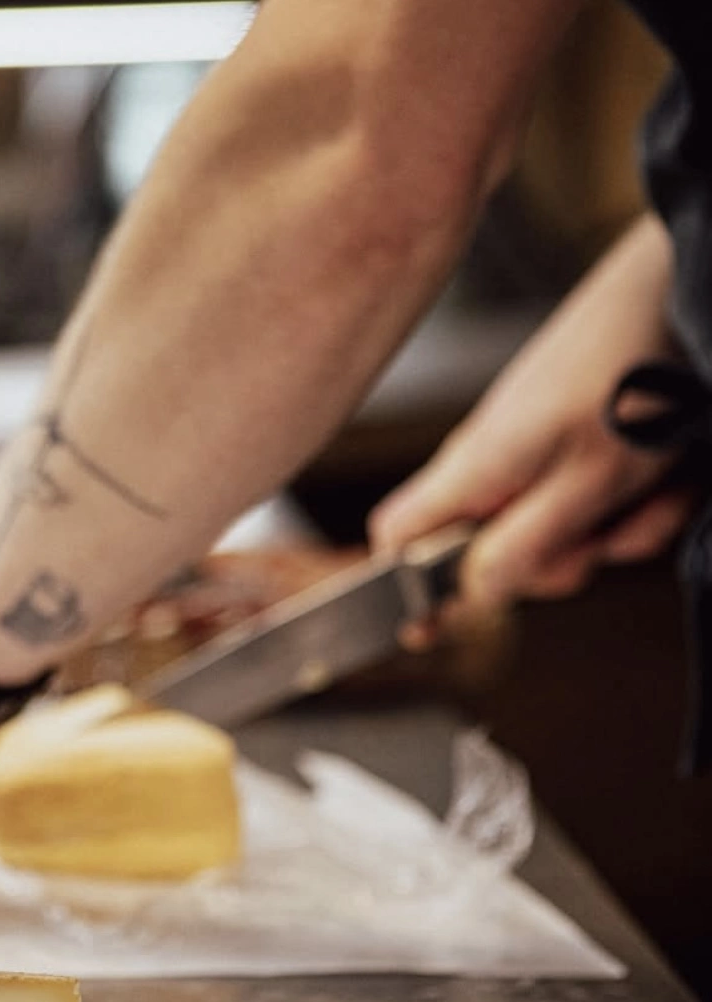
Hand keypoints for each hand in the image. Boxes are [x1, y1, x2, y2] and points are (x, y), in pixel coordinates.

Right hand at [369, 217, 694, 634]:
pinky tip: (663, 478)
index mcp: (473, 469)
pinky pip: (588, 499)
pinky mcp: (569, 439)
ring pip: (552, 528)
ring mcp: (530, 449)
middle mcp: (490, 459)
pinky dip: (631, 501)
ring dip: (609, 529)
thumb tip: (470, 598)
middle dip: (554, 560)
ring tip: (650, 491)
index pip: (397, 536)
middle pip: (489, 550)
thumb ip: (520, 549)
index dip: (405, 586)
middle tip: (599, 539)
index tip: (427, 628)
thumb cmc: (634, 379)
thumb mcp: (584, 486)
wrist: (679, 298)